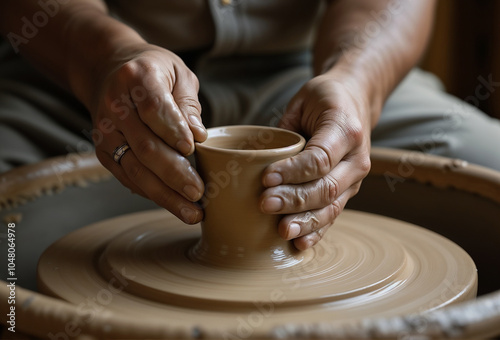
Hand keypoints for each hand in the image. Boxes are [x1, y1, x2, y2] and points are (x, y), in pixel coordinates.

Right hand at [90, 43, 206, 223]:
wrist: (108, 70)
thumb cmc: (153, 72)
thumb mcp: (177, 73)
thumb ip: (187, 104)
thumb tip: (199, 135)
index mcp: (136, 78)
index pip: (153, 109)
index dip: (172, 131)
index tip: (193, 150)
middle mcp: (115, 106)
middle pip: (145, 146)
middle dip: (174, 174)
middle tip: (199, 193)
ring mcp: (106, 131)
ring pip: (135, 169)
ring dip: (164, 194)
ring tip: (191, 212)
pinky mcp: (103, 151)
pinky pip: (127, 177)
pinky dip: (151, 193)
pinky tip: (173, 204)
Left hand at [260, 74, 372, 249]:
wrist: (356, 100)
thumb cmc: (324, 99)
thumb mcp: (303, 101)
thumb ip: (284, 130)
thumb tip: (254, 162)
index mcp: (345, 130)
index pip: (319, 158)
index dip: (292, 172)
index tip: (265, 179)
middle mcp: (357, 158)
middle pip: (326, 187)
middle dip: (294, 200)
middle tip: (264, 204)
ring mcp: (355, 178)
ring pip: (332, 206)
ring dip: (305, 221)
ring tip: (281, 231)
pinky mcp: (349, 191)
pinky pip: (334, 214)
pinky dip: (317, 230)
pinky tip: (300, 243)